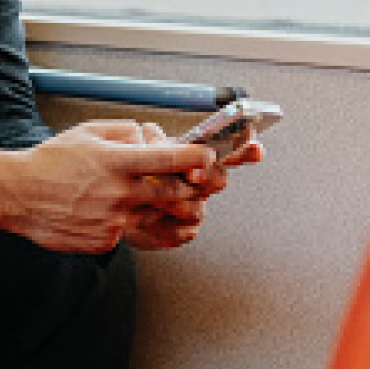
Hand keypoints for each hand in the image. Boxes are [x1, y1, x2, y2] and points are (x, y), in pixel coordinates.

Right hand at [0, 120, 216, 254]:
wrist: (17, 195)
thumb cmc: (48, 163)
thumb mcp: (86, 132)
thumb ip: (123, 132)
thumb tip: (149, 138)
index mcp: (116, 162)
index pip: (171, 159)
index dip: (197, 157)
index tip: (207, 156)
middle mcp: (119, 193)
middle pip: (175, 194)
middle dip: (186, 188)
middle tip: (184, 182)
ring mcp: (114, 221)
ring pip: (153, 216)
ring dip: (154, 207)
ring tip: (132, 195)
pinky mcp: (105, 241)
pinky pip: (128, 232)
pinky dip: (124, 222)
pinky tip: (102, 211)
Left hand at [123, 122, 264, 249]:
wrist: (114, 206)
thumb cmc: (131, 173)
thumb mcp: (138, 149)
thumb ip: (151, 141)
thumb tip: (153, 136)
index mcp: (195, 159)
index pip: (229, 151)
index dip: (245, 150)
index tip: (255, 148)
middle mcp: (201, 183)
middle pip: (218, 180)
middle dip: (205, 177)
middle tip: (191, 174)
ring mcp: (195, 207)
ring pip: (197, 209)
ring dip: (174, 203)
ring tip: (151, 198)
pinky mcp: (183, 232)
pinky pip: (182, 232)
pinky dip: (162, 225)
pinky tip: (147, 218)